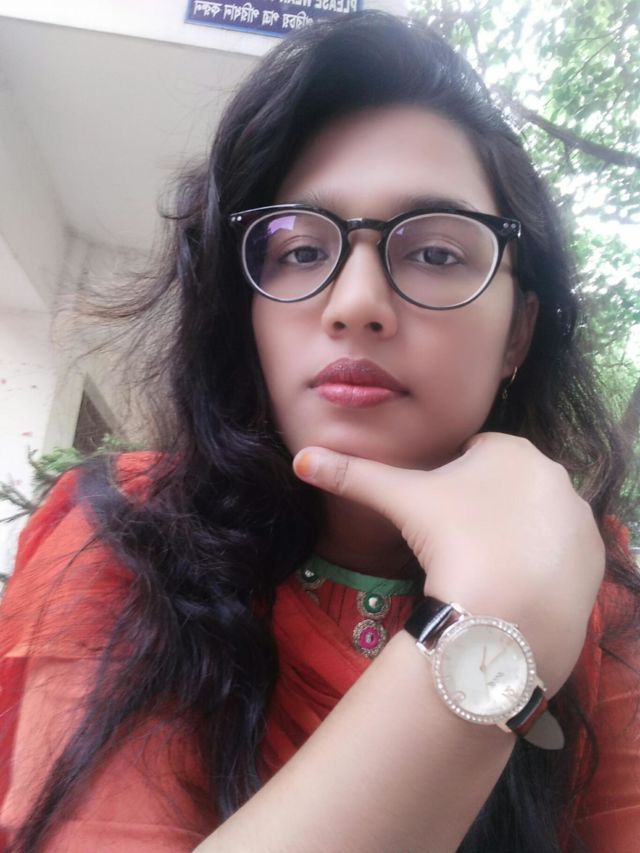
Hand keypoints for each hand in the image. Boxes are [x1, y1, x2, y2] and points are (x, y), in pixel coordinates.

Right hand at [293, 433, 604, 695]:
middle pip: (505, 485)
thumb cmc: (452, 539)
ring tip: (485, 568)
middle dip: (483, 506)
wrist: (506, 609)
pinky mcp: (594, 555)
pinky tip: (516, 584)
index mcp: (509, 448)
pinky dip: (540, 562)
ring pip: (534, 517)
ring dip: (512, 533)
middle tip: (457, 544)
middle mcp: (553, 472)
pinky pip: (560, 551)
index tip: (438, 515)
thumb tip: (300, 459)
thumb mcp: (399, 501)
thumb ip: (351, 476)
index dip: (450, 483)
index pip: (473, 454)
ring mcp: (579, 515)